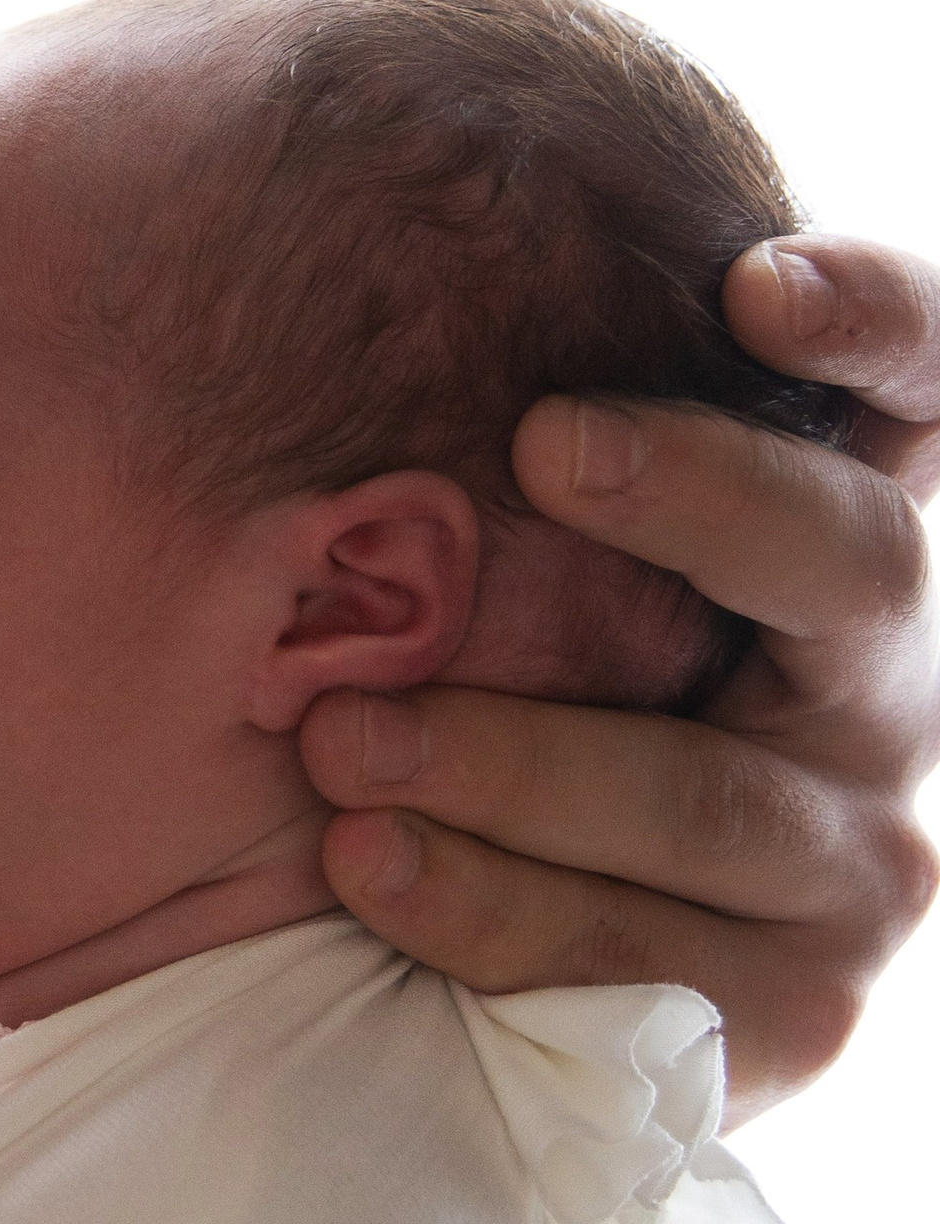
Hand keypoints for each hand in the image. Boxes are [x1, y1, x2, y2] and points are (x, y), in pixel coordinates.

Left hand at [302, 233, 939, 1113]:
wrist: (487, 947)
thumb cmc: (482, 674)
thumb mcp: (508, 545)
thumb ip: (508, 426)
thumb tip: (350, 222)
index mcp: (829, 527)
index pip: (922, 384)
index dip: (881, 318)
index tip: (757, 280)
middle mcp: (878, 676)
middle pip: (850, 556)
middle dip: (696, 492)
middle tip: (541, 441)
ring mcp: (859, 848)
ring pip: (709, 789)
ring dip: (512, 754)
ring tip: (341, 737)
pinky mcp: (797, 1002)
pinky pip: (641, 957)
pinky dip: (486, 903)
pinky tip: (366, 862)